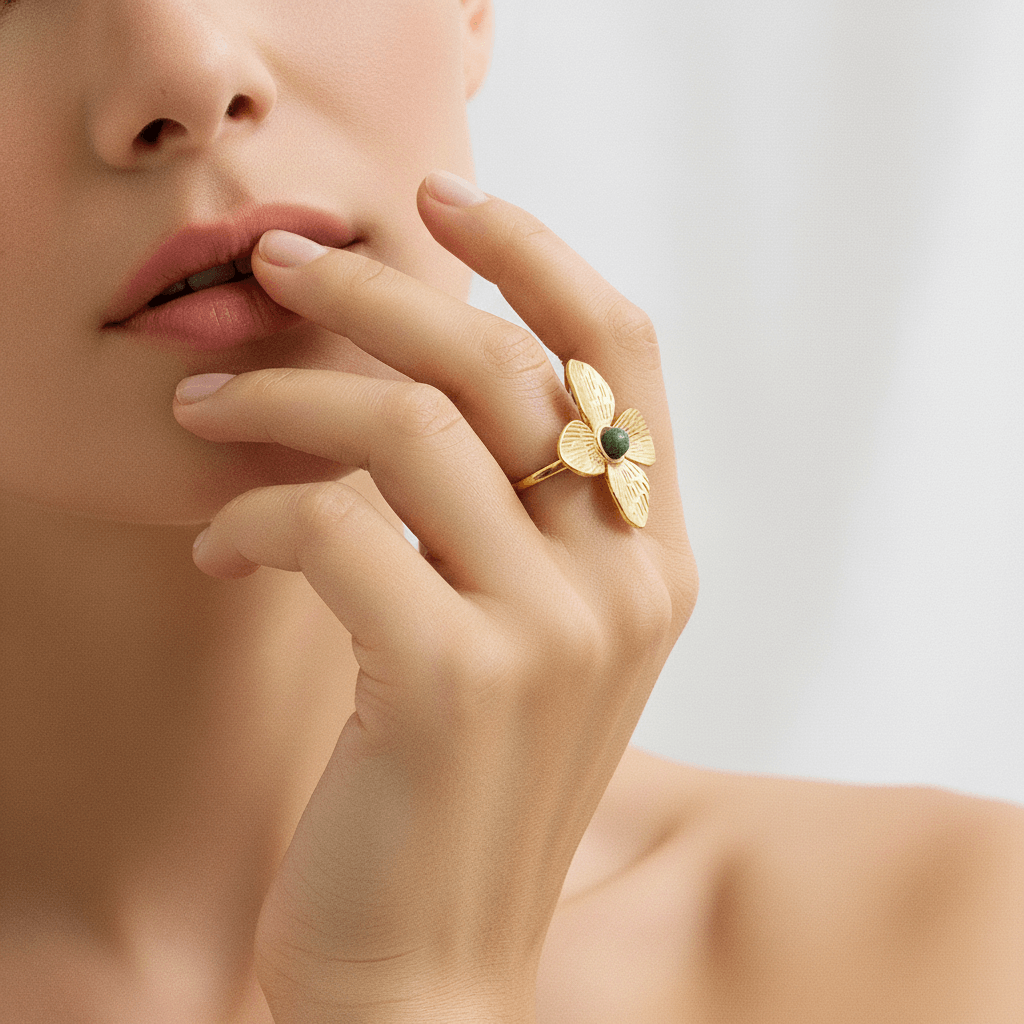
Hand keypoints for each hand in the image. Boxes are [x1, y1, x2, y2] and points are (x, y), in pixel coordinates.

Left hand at [172, 173, 697, 1022]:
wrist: (434, 964)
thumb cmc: (464, 785)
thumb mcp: (526, 633)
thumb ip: (518, 514)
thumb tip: (429, 369)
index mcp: (653, 559)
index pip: (622, 351)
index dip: (536, 253)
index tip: (440, 203)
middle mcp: (624, 583)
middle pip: (504, 357)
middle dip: (380, 287)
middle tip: (285, 266)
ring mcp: (550, 633)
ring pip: (407, 423)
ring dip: (284, 393)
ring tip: (206, 402)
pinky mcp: (451, 683)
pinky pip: (332, 525)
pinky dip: (254, 514)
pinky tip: (221, 542)